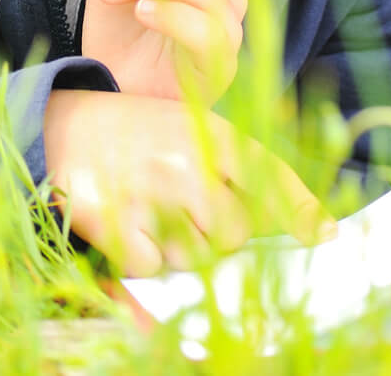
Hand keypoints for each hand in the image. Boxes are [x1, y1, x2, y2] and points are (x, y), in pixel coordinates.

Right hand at [42, 89, 331, 275]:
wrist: (66, 122)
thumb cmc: (147, 135)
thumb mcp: (199, 131)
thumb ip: (241, 169)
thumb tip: (301, 225)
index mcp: (213, 133)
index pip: (269, 175)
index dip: (300, 209)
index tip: (323, 234)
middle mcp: (186, 160)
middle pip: (235, 232)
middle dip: (223, 235)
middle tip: (195, 215)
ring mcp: (150, 191)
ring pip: (196, 255)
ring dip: (184, 249)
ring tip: (160, 215)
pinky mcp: (112, 220)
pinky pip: (152, 266)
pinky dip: (145, 258)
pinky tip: (132, 226)